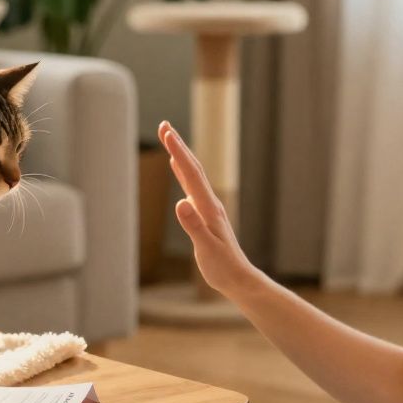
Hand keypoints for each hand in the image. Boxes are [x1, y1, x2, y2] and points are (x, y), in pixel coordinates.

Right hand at [157, 120, 256, 297]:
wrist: (238, 278)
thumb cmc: (222, 267)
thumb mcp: (206, 248)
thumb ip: (193, 226)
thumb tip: (180, 203)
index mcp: (208, 207)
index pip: (191, 174)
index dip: (178, 152)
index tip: (167, 132)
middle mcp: (209, 202)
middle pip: (192, 168)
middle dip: (178, 145)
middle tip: (164, 124)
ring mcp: (207, 207)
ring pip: (192, 174)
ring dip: (180, 155)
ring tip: (169, 137)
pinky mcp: (204, 214)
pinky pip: (191, 186)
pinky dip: (182, 172)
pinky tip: (177, 167)